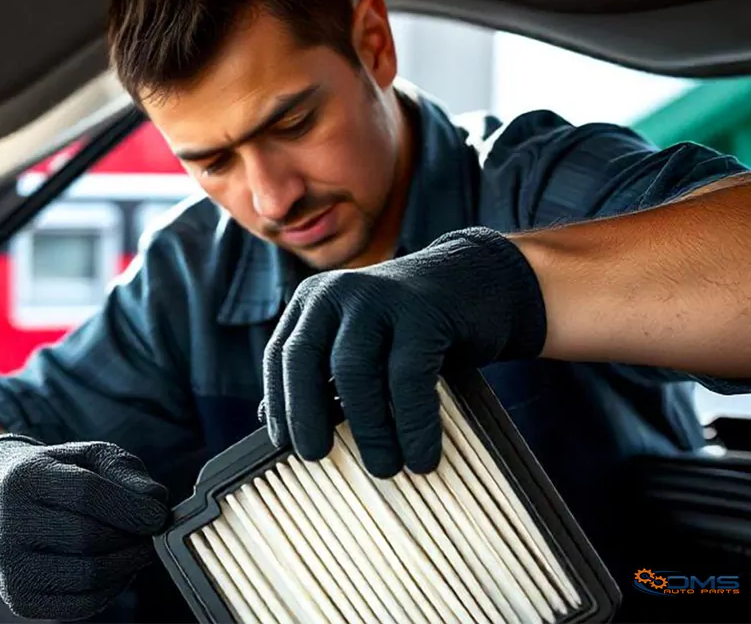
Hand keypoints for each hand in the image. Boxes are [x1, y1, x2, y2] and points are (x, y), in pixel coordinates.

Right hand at [0, 436, 168, 619]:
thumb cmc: (53, 476)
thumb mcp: (86, 457)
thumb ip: (124, 471)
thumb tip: (155, 501)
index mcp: (26, 478)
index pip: (87, 494)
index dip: (131, 507)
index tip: (159, 515)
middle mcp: (9, 524)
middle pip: (89, 538)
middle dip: (132, 539)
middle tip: (151, 534)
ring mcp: (10, 567)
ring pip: (87, 576)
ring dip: (126, 566)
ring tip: (136, 550)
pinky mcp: (20, 600)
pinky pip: (80, 605)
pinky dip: (110, 590)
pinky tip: (116, 570)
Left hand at [259, 227, 547, 477]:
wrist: (480, 281)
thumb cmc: (415, 327)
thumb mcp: (361, 341)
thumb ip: (320, 373)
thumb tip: (270, 424)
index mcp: (315, 301)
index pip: (281, 355)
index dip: (279, 402)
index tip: (285, 446)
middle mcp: (338, 292)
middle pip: (305, 359)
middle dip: (306, 414)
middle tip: (317, 458)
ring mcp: (378, 297)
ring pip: (353, 370)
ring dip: (366, 428)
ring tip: (383, 468)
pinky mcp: (421, 310)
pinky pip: (408, 376)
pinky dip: (413, 423)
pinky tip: (422, 455)